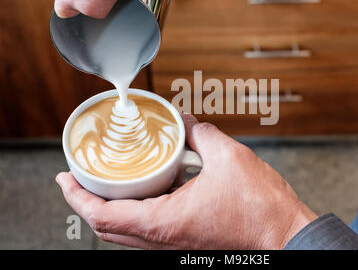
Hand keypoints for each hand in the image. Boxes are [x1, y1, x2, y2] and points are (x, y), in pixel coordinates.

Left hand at [56, 114, 316, 248]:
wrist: (286, 236)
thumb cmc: (260, 208)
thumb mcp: (229, 157)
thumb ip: (201, 134)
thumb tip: (186, 121)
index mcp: (165, 223)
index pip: (101, 216)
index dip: (76, 197)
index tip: (65, 178)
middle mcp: (164, 240)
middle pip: (107, 228)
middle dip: (86, 201)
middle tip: (79, 178)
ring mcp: (174, 243)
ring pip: (127, 232)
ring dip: (111, 207)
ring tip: (109, 180)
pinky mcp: (187, 240)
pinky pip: (149, 229)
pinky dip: (137, 209)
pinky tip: (149, 187)